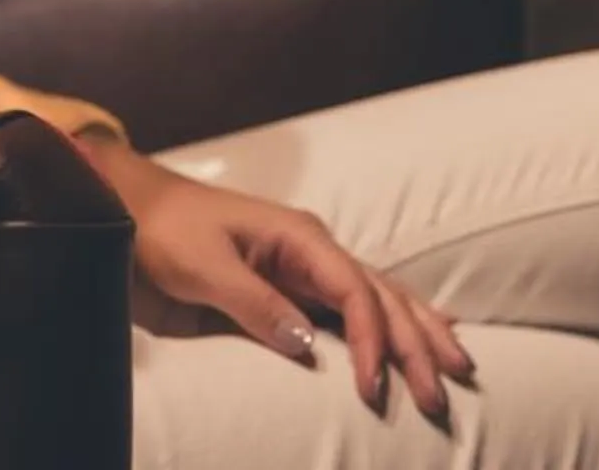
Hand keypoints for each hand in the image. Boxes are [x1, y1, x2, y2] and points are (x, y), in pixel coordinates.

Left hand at [79, 135, 475, 423]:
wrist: (139, 205)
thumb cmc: (168, 230)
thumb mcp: (204, 268)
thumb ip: (255, 305)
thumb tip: (308, 346)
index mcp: (299, 237)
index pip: (354, 291)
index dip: (373, 340)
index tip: (375, 387)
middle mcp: (316, 246)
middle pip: (383, 295)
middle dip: (417, 343)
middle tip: (444, 392)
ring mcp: (311, 262)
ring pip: (382, 295)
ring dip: (419, 331)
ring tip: (459, 365)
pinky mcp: (299, 280)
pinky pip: (359, 301)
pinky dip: (397, 317)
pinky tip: (426, 329)